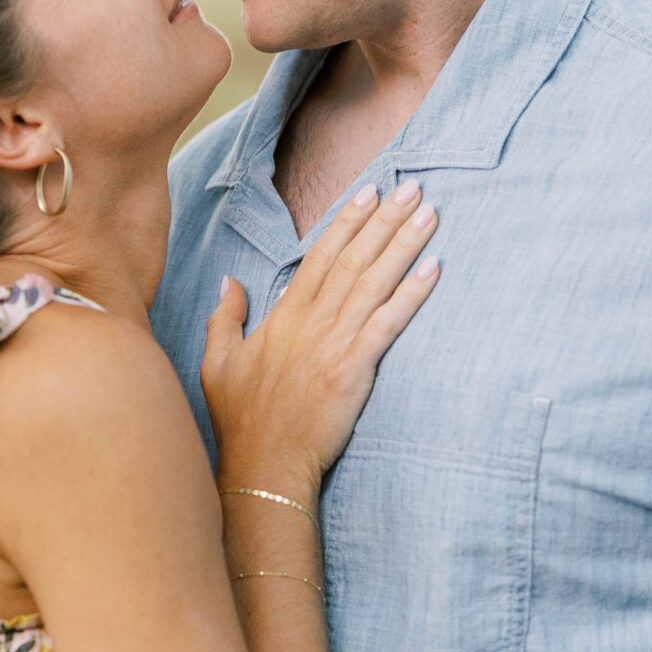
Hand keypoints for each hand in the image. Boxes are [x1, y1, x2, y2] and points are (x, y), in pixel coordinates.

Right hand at [201, 181, 439, 486]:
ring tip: (429, 214)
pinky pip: (389, 324)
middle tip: (412, 186)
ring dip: (404, 244)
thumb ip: (225, 317)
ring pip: (374, 282)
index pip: (319, 256)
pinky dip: (412, 295)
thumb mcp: (216, 361)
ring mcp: (333, 344)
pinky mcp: (354, 370)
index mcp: (283, 316)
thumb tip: (230, 281)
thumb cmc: (240, 420)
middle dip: (385, 220)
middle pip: (353, 258)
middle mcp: (310, 322)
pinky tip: (434, 269)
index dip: (347, 222)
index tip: (369, 192)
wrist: (263, 465)